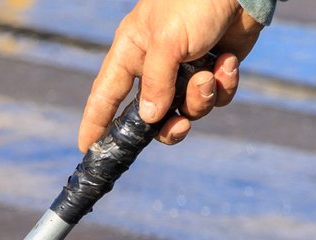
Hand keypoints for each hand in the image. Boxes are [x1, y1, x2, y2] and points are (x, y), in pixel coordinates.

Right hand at [78, 0, 261, 149]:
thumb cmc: (193, 3)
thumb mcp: (167, 42)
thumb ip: (156, 83)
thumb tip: (149, 119)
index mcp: (131, 52)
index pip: (106, 94)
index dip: (95, 122)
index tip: (87, 148)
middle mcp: (155, 65)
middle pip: (152, 117)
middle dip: (169, 124)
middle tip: (180, 124)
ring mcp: (185, 70)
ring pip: (188, 110)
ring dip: (202, 98)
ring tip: (210, 75)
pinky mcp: (214, 70)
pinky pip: (216, 97)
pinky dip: (224, 84)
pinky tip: (228, 61)